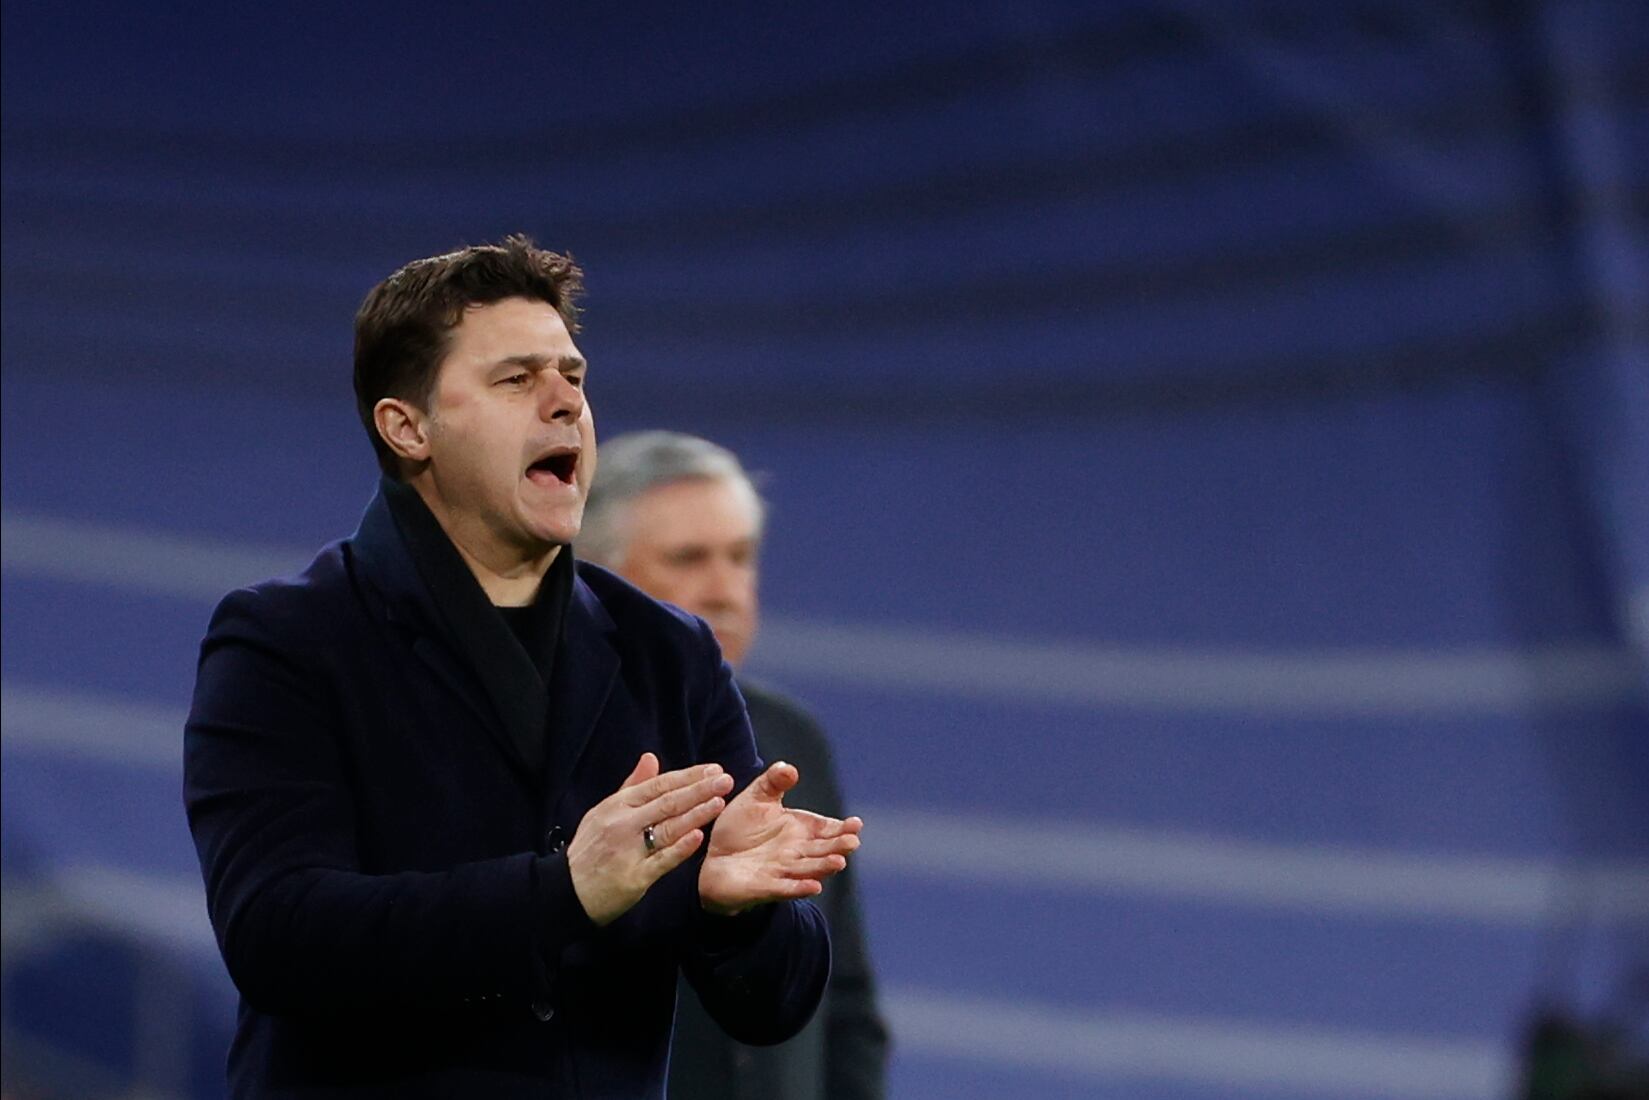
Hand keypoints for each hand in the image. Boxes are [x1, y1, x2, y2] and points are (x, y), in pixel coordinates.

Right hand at [567, 753, 733, 925]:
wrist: (566, 891)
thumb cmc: (590, 849)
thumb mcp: (603, 811)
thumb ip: (631, 787)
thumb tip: (651, 758)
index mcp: (617, 805)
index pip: (658, 785)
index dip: (687, 776)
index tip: (713, 769)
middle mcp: (623, 824)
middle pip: (667, 802)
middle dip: (699, 789)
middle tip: (725, 780)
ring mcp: (628, 850)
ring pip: (667, 828)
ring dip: (695, 814)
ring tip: (719, 802)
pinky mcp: (633, 877)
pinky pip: (660, 861)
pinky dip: (679, 848)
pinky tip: (698, 837)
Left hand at [698, 760, 862, 915]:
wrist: (713, 858)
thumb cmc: (740, 829)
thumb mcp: (756, 799)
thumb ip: (773, 782)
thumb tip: (789, 768)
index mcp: (799, 830)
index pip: (826, 829)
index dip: (842, 828)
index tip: (856, 824)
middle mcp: (796, 852)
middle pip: (823, 850)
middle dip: (838, 847)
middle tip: (852, 842)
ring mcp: (783, 871)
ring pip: (809, 869)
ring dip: (824, 867)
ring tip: (839, 862)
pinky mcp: (765, 887)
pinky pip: (786, 888)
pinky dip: (800, 888)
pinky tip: (814, 887)